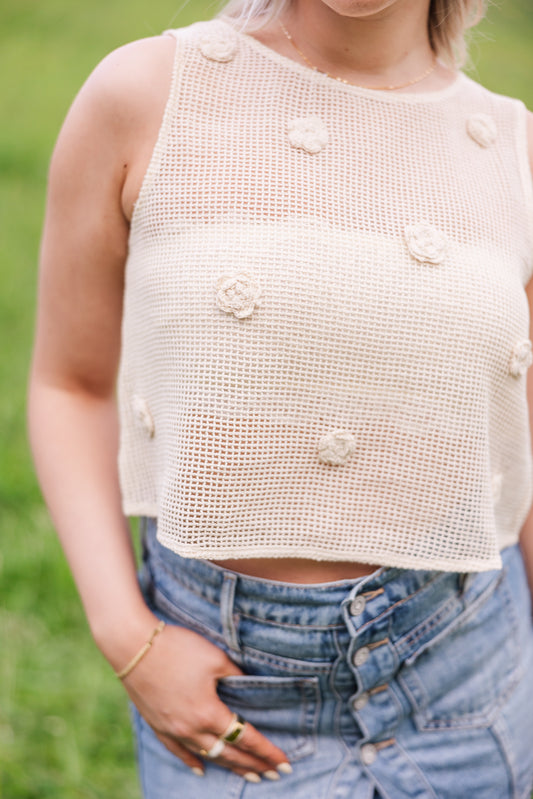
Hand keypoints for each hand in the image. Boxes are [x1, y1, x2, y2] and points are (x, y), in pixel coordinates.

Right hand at [121, 623, 290, 780]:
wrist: (133, 645)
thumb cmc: (178, 647)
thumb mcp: (215, 658)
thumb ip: (235, 675)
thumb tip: (248, 685)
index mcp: (209, 713)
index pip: (246, 738)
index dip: (267, 751)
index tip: (284, 762)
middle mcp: (192, 729)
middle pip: (229, 753)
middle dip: (253, 764)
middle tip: (274, 774)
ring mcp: (172, 730)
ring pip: (207, 756)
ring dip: (229, 766)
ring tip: (249, 775)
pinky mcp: (157, 724)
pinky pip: (178, 752)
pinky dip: (192, 762)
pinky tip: (201, 770)